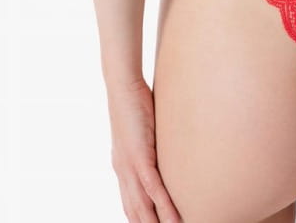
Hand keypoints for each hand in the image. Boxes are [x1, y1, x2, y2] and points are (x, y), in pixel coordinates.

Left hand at [107, 77, 181, 222]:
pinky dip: (164, 206)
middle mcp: (123, 173)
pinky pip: (153, 188)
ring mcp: (129, 167)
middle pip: (135, 212)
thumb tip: (164, 150)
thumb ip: (150, 145)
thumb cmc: (134, 102)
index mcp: (122, 168)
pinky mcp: (138, 157)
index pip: (130, 204)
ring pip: (144, 206)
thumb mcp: (142, 131)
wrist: (122, 86)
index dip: (141, 220)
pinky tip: (173, 218)